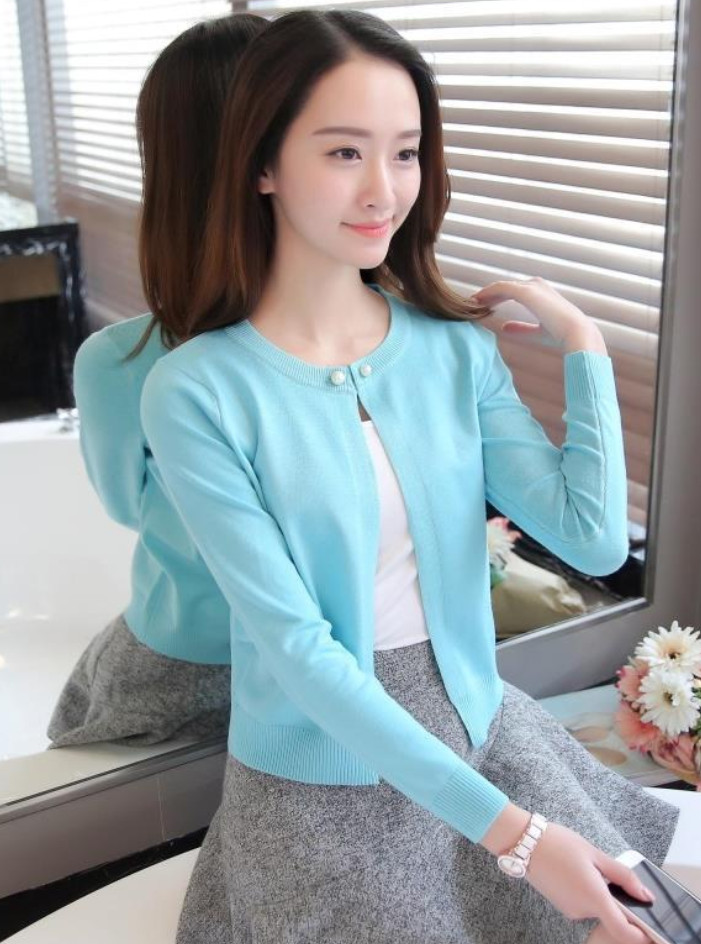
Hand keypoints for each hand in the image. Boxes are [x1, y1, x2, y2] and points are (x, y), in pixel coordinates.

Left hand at [470, 276, 606, 353]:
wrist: (576, 333)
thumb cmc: (561, 335)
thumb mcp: (537, 332)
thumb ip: (521, 329)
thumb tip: (504, 328)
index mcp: (540, 293)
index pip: (512, 291)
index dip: (496, 298)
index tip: (481, 307)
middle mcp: (536, 285)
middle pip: (505, 287)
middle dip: (487, 295)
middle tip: (470, 304)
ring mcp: (531, 286)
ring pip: (501, 286)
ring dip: (485, 294)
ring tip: (470, 303)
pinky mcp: (527, 291)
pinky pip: (501, 288)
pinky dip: (487, 294)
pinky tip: (476, 302)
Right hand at [525, 822, 655, 943]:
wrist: (523, 843)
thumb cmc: (558, 844)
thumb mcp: (595, 853)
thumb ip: (623, 876)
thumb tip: (645, 895)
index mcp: (594, 897)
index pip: (623, 931)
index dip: (640, 935)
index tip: (650, 929)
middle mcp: (582, 910)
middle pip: (610, 917)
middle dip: (618, 902)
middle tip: (612, 876)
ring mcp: (570, 910)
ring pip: (597, 909)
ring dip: (601, 895)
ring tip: (589, 867)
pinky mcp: (562, 906)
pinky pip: (583, 905)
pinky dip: (588, 893)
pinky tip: (578, 872)